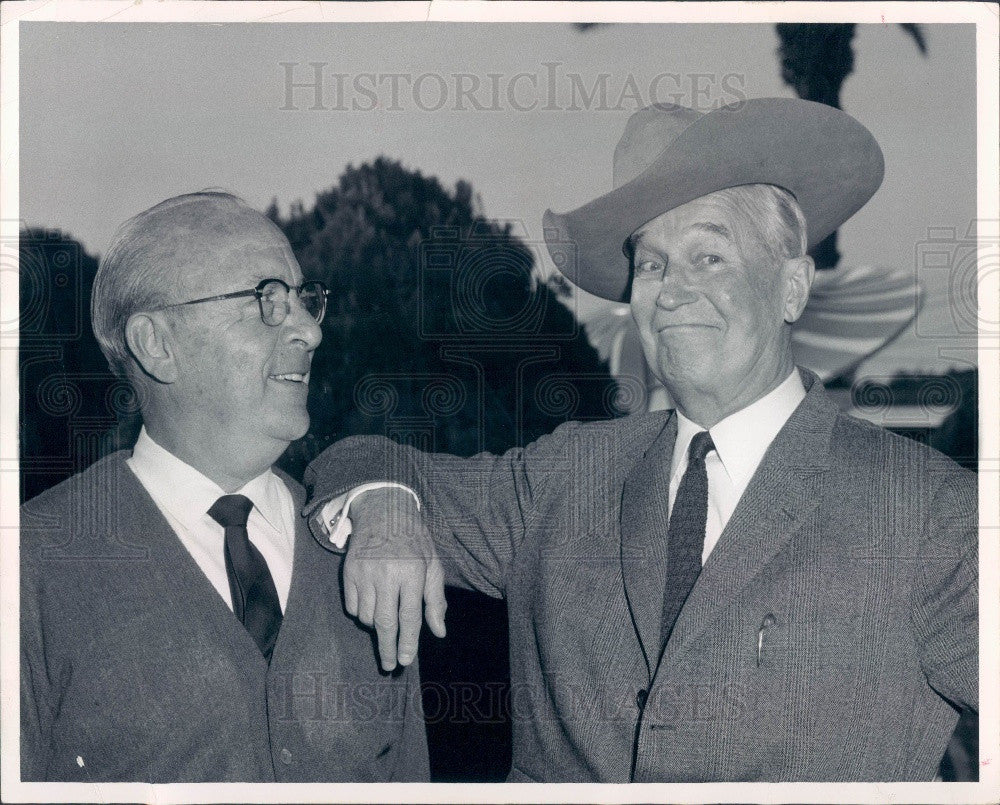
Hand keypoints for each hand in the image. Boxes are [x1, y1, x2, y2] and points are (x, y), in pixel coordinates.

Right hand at [342, 487, 446, 670]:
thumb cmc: (413, 540)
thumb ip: (435, 600)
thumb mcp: (432, 564)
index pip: (410, 615)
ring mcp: (365, 573)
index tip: (405, 660)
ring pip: (367, 617)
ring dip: (376, 626)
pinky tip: (372, 604)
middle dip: (388, 647)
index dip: (408, 641)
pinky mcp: (348, 572)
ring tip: (386, 619)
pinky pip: (352, 606)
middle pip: (385, 622)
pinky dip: (361, 612)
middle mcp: (387, 573)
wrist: (383, 511)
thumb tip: (439, 631)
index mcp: (412, 572)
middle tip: (389, 665)